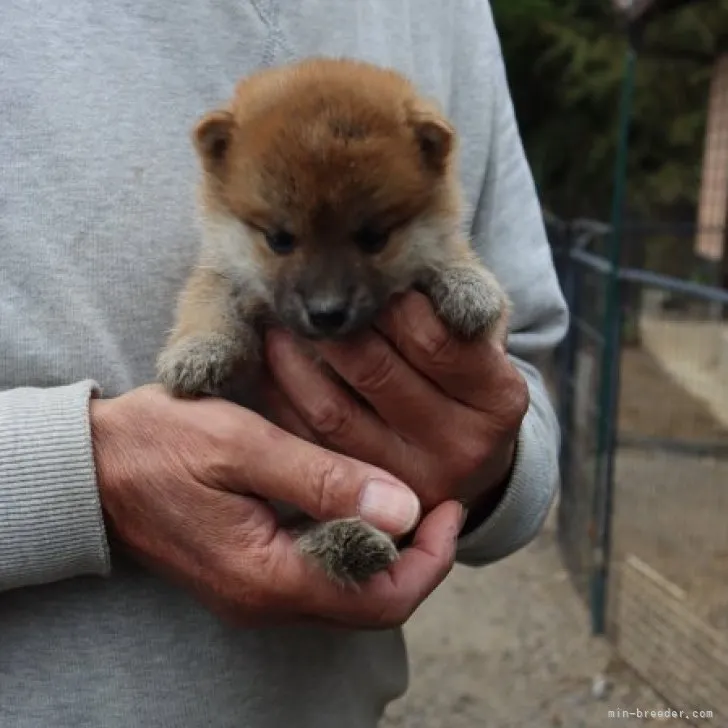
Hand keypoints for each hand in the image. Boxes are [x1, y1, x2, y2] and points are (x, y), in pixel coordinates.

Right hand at [90, 384, 461, 627]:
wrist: (93, 463)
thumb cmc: (162, 444)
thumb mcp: (244, 447)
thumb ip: (322, 481)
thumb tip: (402, 510)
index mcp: (268, 575)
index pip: (381, 597)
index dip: (429, 558)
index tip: (448, 506)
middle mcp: (265, 597)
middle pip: (371, 600)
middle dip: (415, 555)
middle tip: (436, 500)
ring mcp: (255, 588)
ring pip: (348, 587)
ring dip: (386, 549)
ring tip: (407, 497)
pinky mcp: (247, 570)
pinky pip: (319, 571)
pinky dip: (351, 543)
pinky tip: (357, 501)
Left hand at [264, 291, 528, 526]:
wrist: (469, 448)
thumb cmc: (466, 369)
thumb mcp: (478, 328)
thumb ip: (456, 291)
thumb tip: (395, 261)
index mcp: (500, 399)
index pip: (433, 338)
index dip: (387, 301)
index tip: (365, 274)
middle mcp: (464, 447)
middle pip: (377, 374)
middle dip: (333, 328)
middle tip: (307, 299)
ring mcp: (414, 480)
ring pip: (335, 413)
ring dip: (293, 361)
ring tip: (280, 326)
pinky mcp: (370, 496)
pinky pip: (312, 443)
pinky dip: (284, 402)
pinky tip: (273, 369)